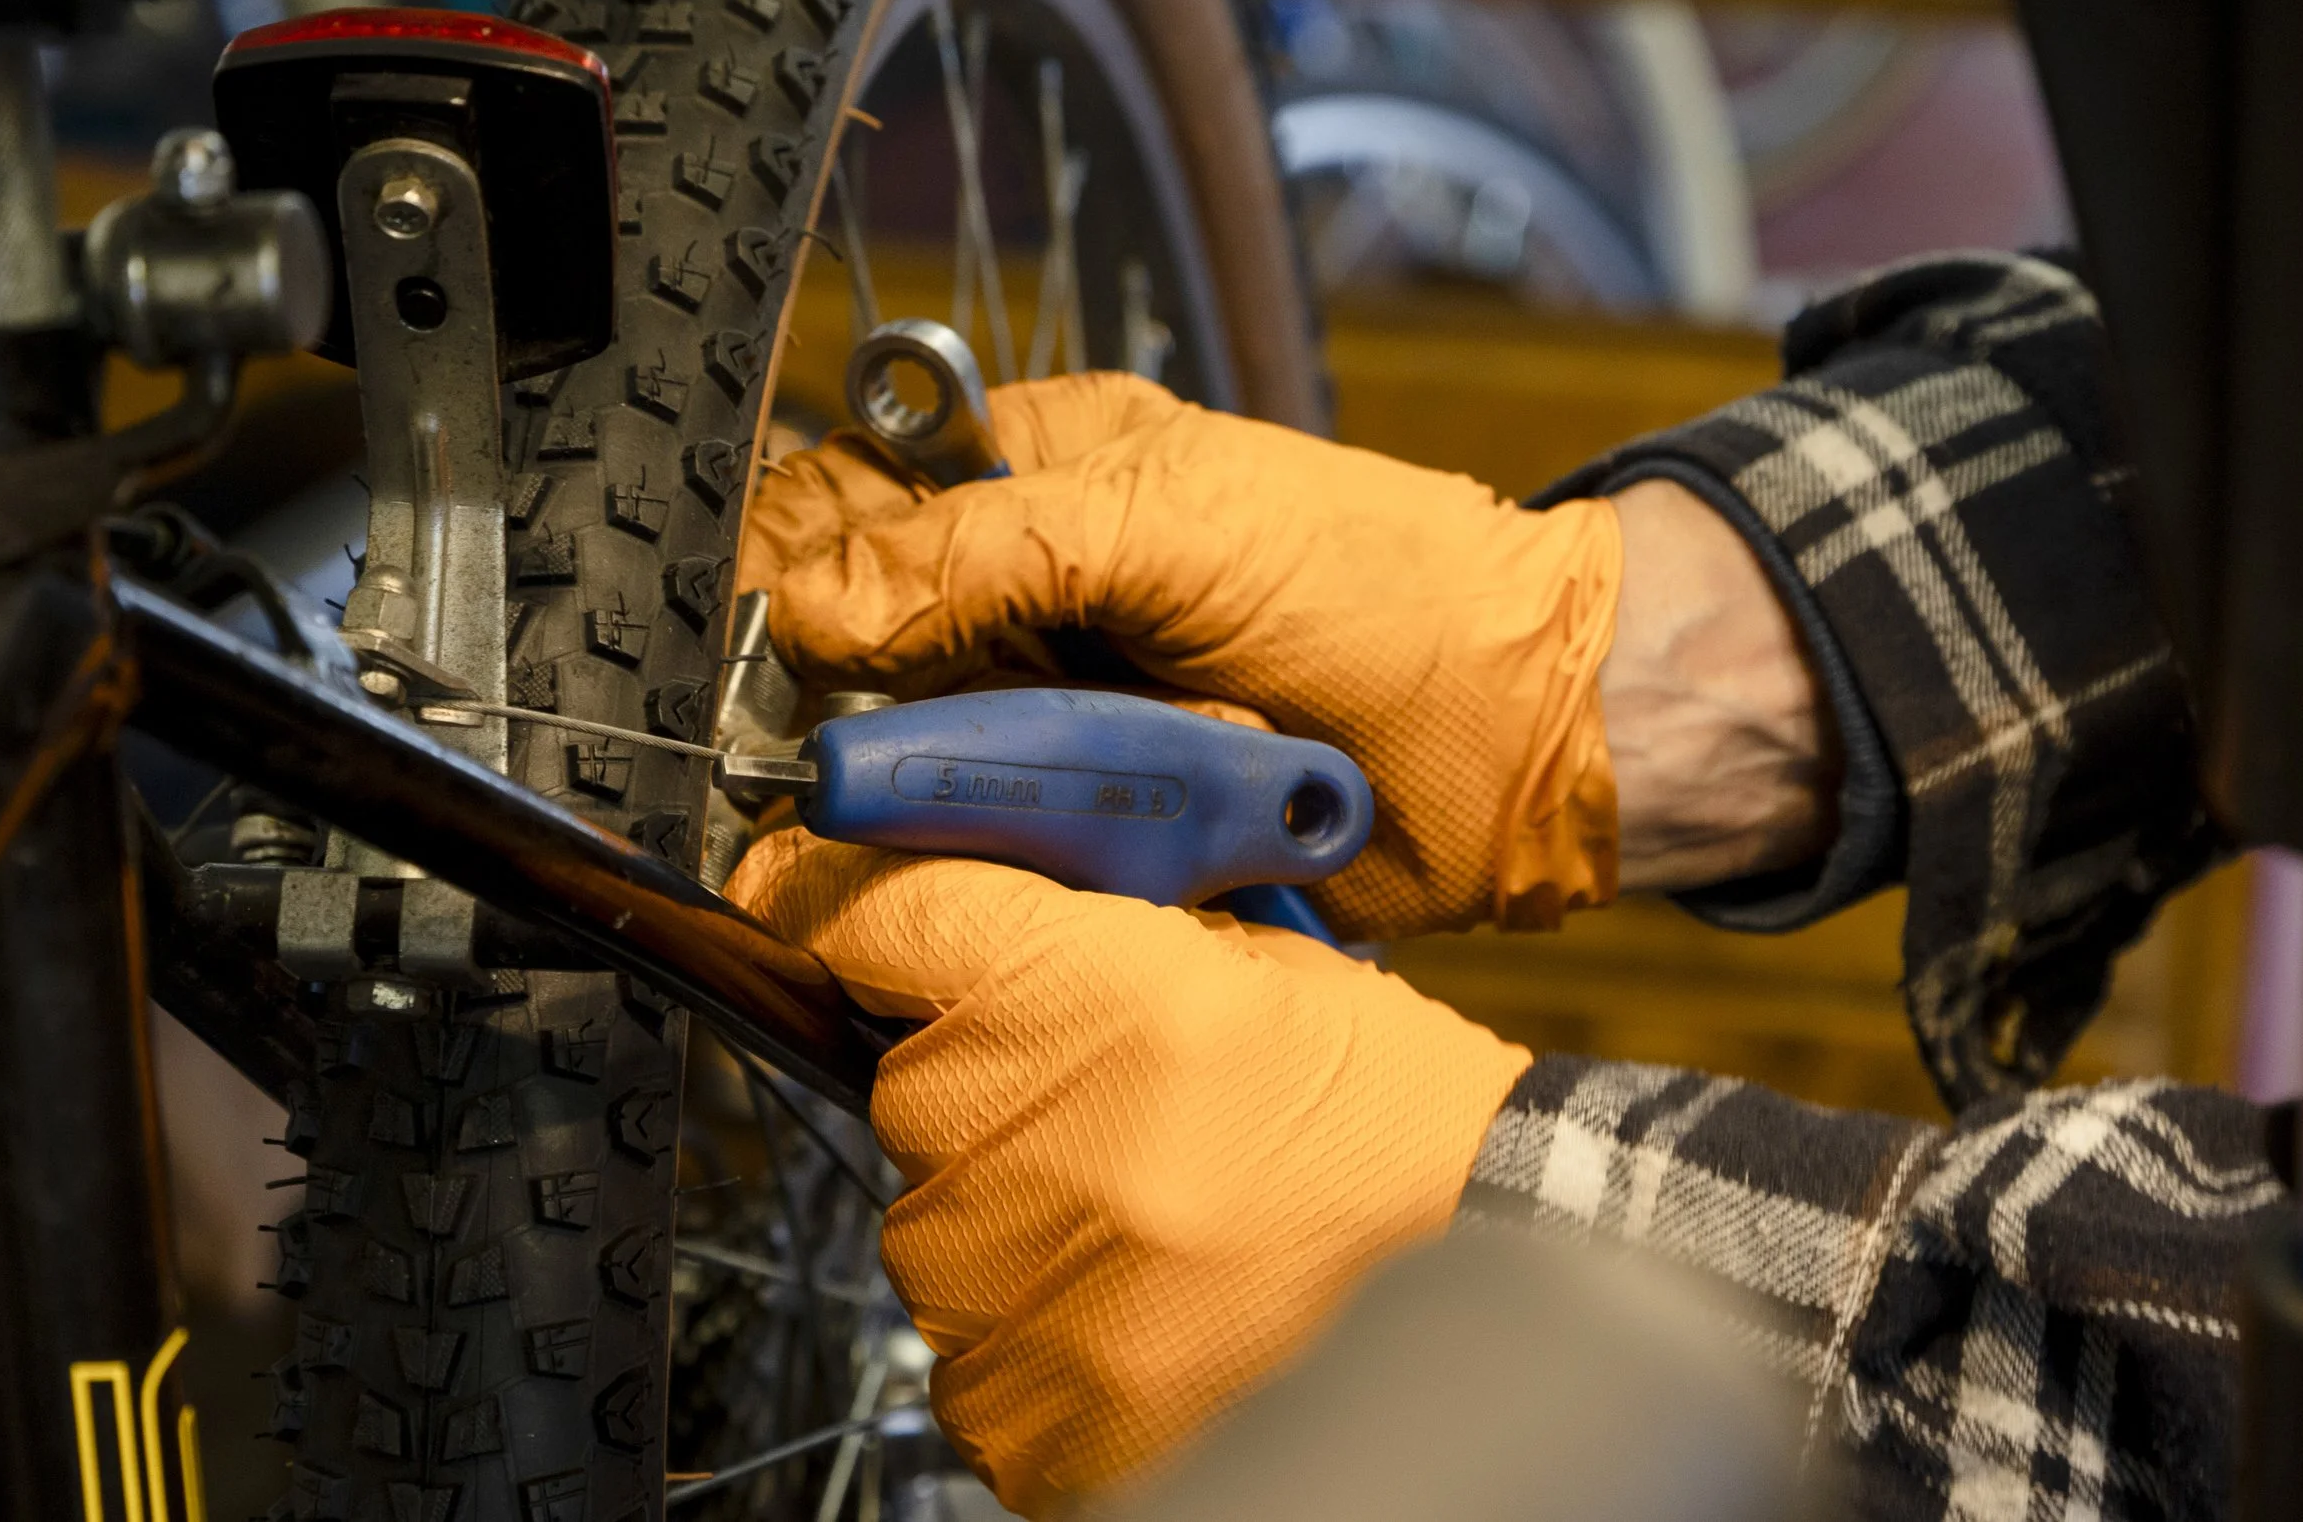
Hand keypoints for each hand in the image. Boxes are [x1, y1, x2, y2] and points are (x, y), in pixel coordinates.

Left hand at [726, 829, 1530, 1517]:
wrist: (1491, 1267)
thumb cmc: (1379, 1114)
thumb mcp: (1235, 962)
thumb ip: (1077, 938)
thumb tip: (945, 924)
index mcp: (1077, 989)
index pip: (875, 915)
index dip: (834, 894)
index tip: (811, 892)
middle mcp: (1017, 1134)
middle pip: (905, 1082)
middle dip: (982, 1085)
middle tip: (1104, 1108)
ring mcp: (1011, 1287)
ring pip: (932, 1220)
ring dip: (1008, 1210)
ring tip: (1153, 1221)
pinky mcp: (1027, 1410)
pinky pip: (968, 1347)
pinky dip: (1034, 1324)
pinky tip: (1145, 1303)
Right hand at [751, 372, 1623, 937]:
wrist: (1531, 743)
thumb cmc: (1385, 591)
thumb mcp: (1175, 529)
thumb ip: (986, 553)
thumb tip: (815, 608)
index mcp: (1045, 472)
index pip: (855, 491)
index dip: (791, 561)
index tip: (764, 642)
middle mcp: (1035, 591)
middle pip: (857, 641)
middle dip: (840, 699)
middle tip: (834, 746)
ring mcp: (1065, 712)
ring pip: (908, 756)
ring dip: (926, 787)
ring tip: (975, 793)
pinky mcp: (1098, 820)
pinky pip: (990, 846)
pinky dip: (989, 858)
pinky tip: (1014, 851)